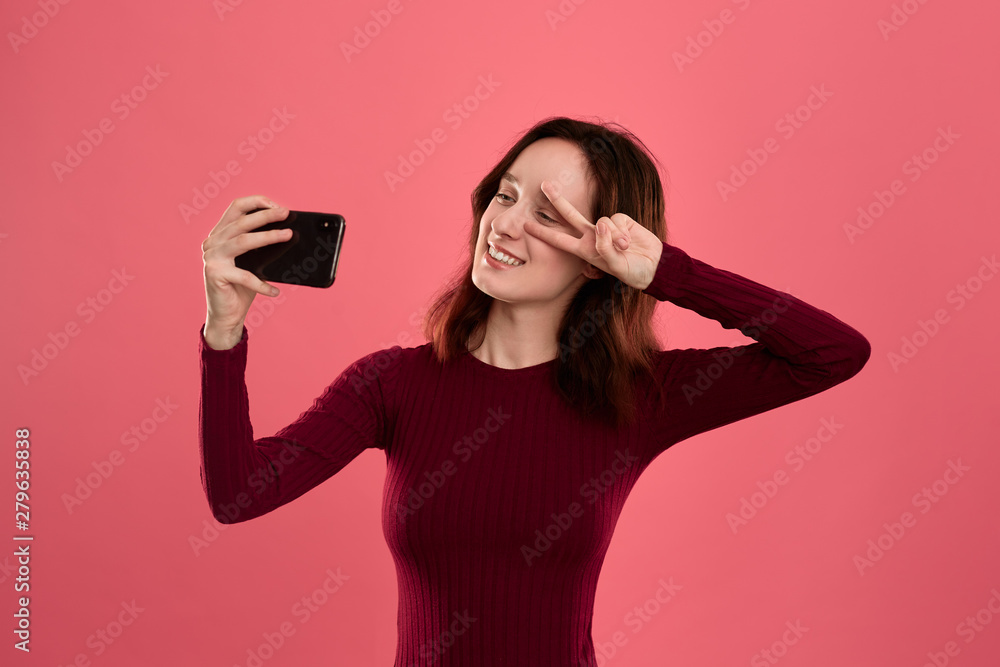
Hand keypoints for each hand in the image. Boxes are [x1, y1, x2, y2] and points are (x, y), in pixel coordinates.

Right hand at [202, 196, 290, 344]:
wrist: (226, 315)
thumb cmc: (242, 288)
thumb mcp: (253, 262)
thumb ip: (261, 247)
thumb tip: (288, 233)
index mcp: (219, 234)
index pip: (235, 208)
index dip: (256, 202)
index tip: (276, 205)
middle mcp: (212, 242)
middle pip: (241, 222)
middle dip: (266, 215)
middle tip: (285, 213)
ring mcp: (212, 258)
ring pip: (243, 241)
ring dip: (268, 237)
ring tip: (287, 236)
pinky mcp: (215, 274)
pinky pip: (245, 276)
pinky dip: (262, 285)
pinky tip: (275, 291)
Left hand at [523, 180, 662, 289]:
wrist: (653, 266)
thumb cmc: (632, 271)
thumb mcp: (616, 265)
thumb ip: (606, 246)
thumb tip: (600, 224)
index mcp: (584, 250)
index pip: (559, 239)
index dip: (542, 232)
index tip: (525, 226)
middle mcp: (592, 236)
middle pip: (570, 214)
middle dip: (557, 199)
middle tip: (544, 184)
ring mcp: (606, 227)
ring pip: (602, 222)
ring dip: (614, 238)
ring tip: (624, 250)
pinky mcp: (621, 220)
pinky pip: (616, 220)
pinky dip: (623, 233)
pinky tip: (629, 242)